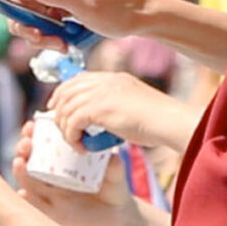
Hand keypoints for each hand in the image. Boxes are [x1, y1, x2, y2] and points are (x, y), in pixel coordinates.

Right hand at [0, 0, 150, 46]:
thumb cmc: (121, 9)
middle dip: (22, 19)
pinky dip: (46, 33)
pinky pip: (41, 19)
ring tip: (57, 42)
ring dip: (35, 31)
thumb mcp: (89, 6)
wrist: (144, 16)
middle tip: (38, 36)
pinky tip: (63, 42)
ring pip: (27, 11)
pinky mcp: (61, 5)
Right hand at [12, 120, 130, 225]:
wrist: (117, 216)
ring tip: (19, 162)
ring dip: (19, 170)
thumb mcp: (114, 175)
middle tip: (26, 141)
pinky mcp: (52, 214)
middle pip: (27, 159)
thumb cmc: (112, 188)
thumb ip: (114, 166)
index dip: (32, 133)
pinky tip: (23, 193)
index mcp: (60, 161)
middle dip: (22, 148)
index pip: (40, 144)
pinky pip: (34, 206)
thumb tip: (113, 157)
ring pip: (26, 181)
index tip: (32, 124)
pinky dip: (26, 199)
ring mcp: (48, 195)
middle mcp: (49, 176)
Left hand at [47, 71, 198, 152]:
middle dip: (58, 111)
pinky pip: (72, 122)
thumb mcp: (133, 104)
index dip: (63, 92)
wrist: (168, 121)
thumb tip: (101, 119)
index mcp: (113, 78)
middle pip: (66, 91)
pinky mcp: (98, 108)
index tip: (58, 107)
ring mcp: (100, 93)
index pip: (78, 79)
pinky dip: (72, 137)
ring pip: (66, 109)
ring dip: (66, 129)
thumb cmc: (158, 120)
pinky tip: (81, 147)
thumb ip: (115, 105)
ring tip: (74, 142)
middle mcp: (104, 82)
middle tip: (60, 128)